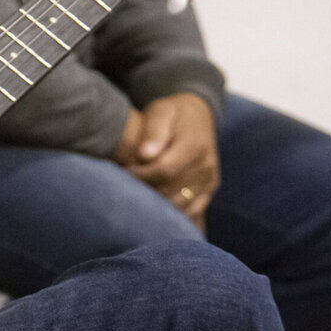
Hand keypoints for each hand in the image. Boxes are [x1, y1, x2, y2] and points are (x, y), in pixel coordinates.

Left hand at [119, 93, 218, 227]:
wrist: (197, 116)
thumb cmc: (172, 113)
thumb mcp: (161, 112)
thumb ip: (153, 131)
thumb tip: (145, 155)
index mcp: (194, 146)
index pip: (164, 171)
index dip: (139, 176)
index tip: (121, 173)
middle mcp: (206, 167)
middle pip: (172, 193)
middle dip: (146, 195)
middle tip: (124, 193)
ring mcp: (209, 182)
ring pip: (181, 208)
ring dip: (158, 210)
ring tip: (136, 203)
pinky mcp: (208, 192)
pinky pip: (192, 213)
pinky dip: (173, 218)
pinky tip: (155, 219)